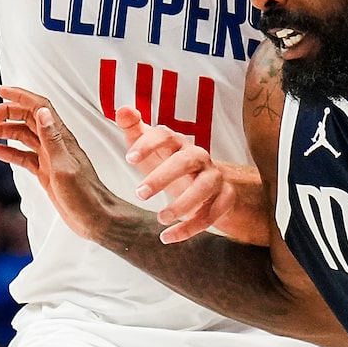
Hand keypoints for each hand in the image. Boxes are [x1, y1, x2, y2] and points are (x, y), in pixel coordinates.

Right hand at [0, 88, 120, 236]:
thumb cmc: (84, 196)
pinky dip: (9, 152)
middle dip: (3, 115)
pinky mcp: (46, 172)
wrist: (96, 219)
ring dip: (1, 132)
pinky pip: (24, 156)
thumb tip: (42, 111)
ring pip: (22, 137)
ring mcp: (49, 157)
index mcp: (61, 137)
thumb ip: (52, 139)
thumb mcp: (64, 167)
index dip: (20, 96)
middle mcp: (55, 144)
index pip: (39, 107)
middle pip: (26, 119)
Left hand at [118, 111, 243, 242]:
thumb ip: (134, 129)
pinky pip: (211, 215)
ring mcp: (214, 178)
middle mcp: (199, 157)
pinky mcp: (225, 199)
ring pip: (203, 188)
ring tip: (160, 218)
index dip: (148, 144)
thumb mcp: (150, 148)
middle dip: (162, 177)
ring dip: (182, 204)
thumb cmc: (169, 163)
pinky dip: (190, 228)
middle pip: (185, 161)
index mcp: (178, 142)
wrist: (208, 184)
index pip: (165, 134)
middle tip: (139, 193)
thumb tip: (122, 109)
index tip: (129, 159)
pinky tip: (167, 237)